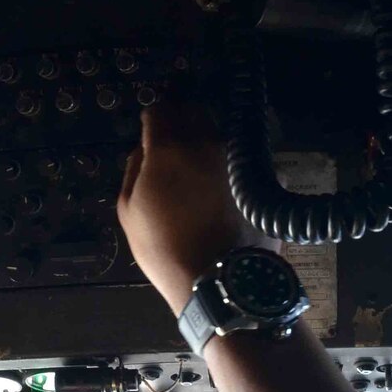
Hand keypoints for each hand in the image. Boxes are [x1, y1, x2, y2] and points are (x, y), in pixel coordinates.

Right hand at [116, 100, 258, 312]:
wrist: (221, 281)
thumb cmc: (166, 250)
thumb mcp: (129, 211)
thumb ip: (134, 169)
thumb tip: (145, 149)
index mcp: (170, 148)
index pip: (159, 109)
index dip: (152, 120)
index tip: (151, 131)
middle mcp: (208, 143)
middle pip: (194, 112)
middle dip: (182, 122)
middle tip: (176, 148)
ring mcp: (238, 159)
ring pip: (221, 134)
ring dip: (208, 144)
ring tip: (201, 174)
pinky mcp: (263, 178)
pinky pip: (241, 162)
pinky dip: (232, 169)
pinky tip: (226, 194)